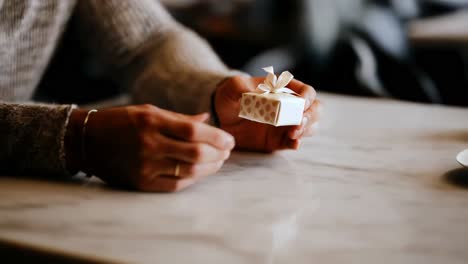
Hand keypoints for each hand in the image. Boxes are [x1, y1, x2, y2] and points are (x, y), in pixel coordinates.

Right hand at [65, 105, 234, 191]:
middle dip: (218, 153)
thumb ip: (179, 118)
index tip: (229, 140)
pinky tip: (200, 172)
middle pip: (195, 154)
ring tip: (218, 161)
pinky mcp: (140, 182)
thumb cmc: (119, 122)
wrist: (84, 141)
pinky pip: (175, 184)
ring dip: (209, 168)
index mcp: (151, 121)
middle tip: (227, 151)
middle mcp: (149, 144)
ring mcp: (144, 166)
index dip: (217, 137)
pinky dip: (193, 179)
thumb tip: (207, 120)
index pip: (194, 131)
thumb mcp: (148, 111)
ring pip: (188, 171)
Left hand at [215, 76, 319, 151]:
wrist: (220, 117)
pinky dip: (297, 143)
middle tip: (299, 123)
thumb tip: (257, 93)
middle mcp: (289, 107)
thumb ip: (241, 86)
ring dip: (306, 130)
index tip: (302, 103)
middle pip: (315, 110)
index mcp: (283, 90)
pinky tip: (293, 143)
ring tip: (293, 133)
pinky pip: (294, 143)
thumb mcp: (232, 87)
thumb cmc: (229, 96)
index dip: (308, 97)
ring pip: (310, 127)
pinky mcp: (278, 140)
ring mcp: (286, 125)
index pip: (306, 91)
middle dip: (311, 116)